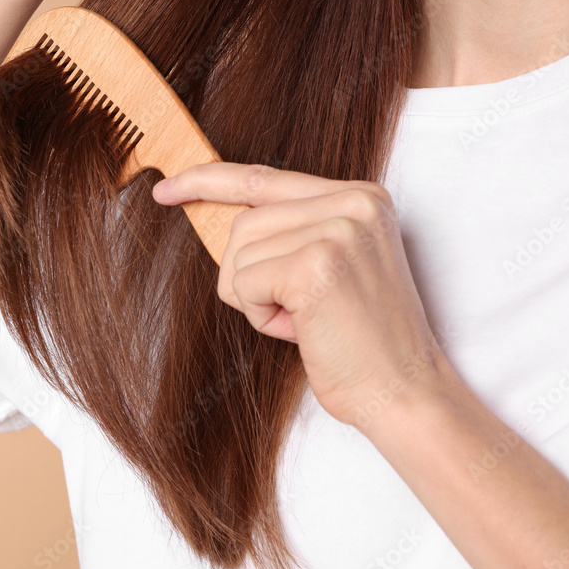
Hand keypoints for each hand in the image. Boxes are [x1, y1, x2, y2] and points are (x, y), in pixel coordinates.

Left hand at [151, 162, 452, 426]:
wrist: (403, 391)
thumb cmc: (359, 340)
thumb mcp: (329, 266)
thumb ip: (288, 231)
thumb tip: (219, 216)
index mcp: (360, 196)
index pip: (265, 177)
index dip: (208, 182)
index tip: (165, 190)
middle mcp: (353, 202)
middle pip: (243, 222)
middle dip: (249, 275)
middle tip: (297, 311)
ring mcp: (338, 229)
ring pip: (238, 252)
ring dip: (255, 298)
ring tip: (304, 320)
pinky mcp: (316, 264)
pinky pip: (243, 283)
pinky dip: (259, 316)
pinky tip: (302, 330)